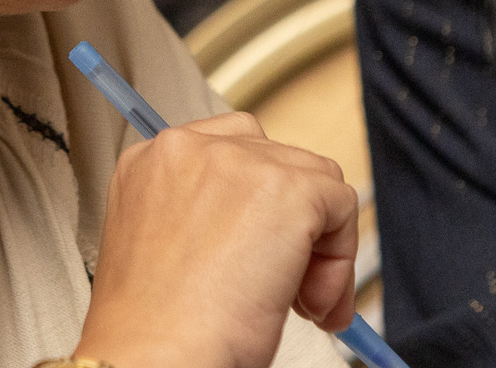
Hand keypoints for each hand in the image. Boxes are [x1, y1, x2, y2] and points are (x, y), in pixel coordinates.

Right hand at [75, 111, 358, 367]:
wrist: (155, 357)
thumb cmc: (156, 331)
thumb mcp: (169, 252)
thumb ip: (207, 218)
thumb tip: (266, 228)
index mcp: (152, 162)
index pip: (230, 151)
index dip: (257, 208)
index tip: (259, 256)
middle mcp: (190, 148)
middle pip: (277, 161)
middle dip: (292, 226)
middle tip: (291, 288)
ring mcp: (240, 161)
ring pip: (316, 181)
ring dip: (319, 247)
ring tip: (303, 303)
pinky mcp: (288, 187)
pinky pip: (342, 205)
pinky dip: (339, 259)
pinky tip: (312, 301)